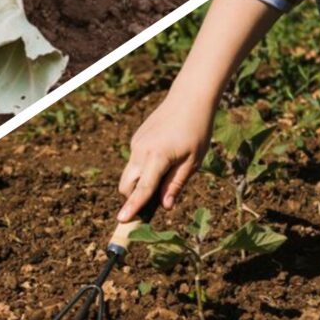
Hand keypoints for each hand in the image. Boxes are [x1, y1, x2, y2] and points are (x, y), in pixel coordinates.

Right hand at [118, 88, 215, 221]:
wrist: (189, 98)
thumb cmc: (197, 130)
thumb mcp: (193, 161)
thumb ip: (176, 184)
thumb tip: (164, 206)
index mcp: (157, 157)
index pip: (143, 189)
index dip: (133, 207)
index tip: (122, 221)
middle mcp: (141, 151)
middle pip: (127, 185)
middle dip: (133, 198)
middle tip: (154, 203)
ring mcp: (136, 143)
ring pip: (130, 173)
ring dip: (140, 183)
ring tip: (168, 174)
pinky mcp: (137, 138)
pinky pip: (135, 161)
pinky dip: (144, 169)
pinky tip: (166, 157)